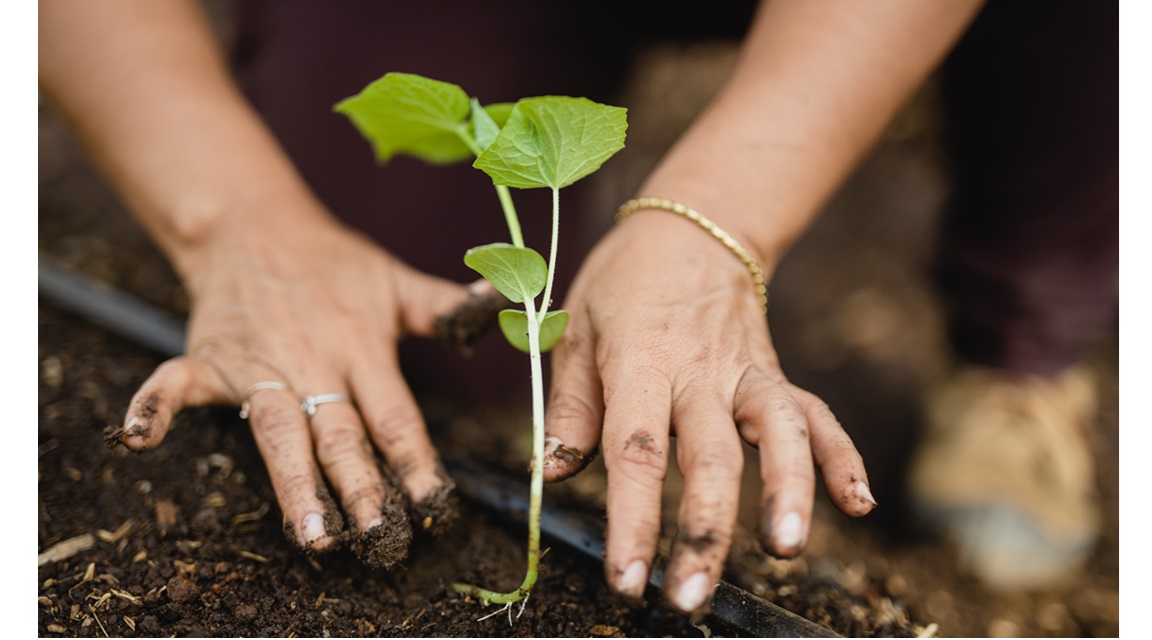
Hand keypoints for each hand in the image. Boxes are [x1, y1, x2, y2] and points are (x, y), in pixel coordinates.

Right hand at [112, 201, 472, 566]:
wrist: (254, 225)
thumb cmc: (332, 261)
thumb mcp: (393, 279)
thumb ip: (442, 306)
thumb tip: (497, 305)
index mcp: (361, 347)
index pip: (395, 415)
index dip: (415, 461)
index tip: (435, 505)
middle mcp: (312, 361)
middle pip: (339, 433)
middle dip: (359, 487)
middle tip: (376, 538)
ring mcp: (258, 362)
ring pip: (277, 428)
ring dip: (291, 480)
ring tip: (310, 532)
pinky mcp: (208, 357)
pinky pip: (175, 384)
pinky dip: (155, 406)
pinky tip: (140, 440)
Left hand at [542, 210, 875, 612]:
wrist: (693, 229)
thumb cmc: (621, 283)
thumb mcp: (574, 330)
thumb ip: (569, 405)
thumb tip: (551, 473)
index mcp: (640, 362)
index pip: (636, 451)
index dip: (633, 519)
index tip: (628, 578)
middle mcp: (699, 372)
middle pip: (709, 456)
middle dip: (704, 531)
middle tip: (691, 596)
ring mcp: (746, 374)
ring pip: (777, 433)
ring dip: (787, 491)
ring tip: (787, 551)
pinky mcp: (776, 376)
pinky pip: (817, 416)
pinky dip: (842, 456)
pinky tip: (859, 504)